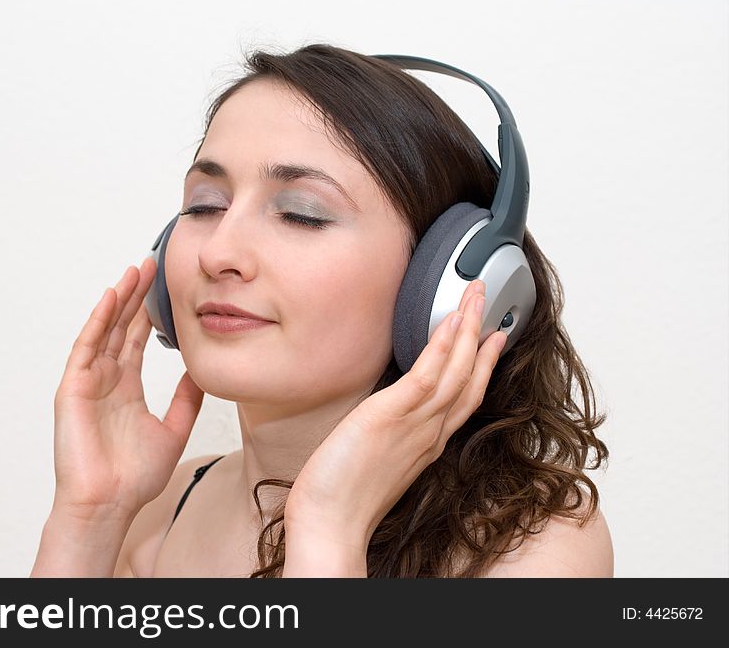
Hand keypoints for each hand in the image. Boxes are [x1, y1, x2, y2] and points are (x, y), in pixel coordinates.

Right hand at [51, 257, 204, 522]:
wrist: (109, 504)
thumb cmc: (134, 477)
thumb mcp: (172, 429)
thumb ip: (186, 400)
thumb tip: (202, 373)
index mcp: (127, 389)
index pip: (138, 341)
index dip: (149, 314)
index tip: (164, 288)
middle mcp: (107, 381)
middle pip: (121, 328)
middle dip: (136, 296)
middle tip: (151, 265)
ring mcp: (88, 382)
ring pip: (104, 330)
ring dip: (119, 300)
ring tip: (135, 271)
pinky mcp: (73, 388)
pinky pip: (86, 347)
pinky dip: (98, 321)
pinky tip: (112, 297)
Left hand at [284, 279, 507, 549]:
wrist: (329, 524)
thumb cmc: (343, 499)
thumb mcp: (377, 460)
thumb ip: (390, 435)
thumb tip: (385, 416)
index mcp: (426, 443)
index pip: (463, 397)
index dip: (481, 365)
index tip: (490, 339)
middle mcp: (429, 432)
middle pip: (468, 378)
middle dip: (481, 336)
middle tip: (487, 302)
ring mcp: (415, 424)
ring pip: (455, 370)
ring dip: (467, 328)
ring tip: (475, 295)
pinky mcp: (392, 416)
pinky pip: (428, 375)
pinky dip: (443, 347)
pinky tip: (451, 322)